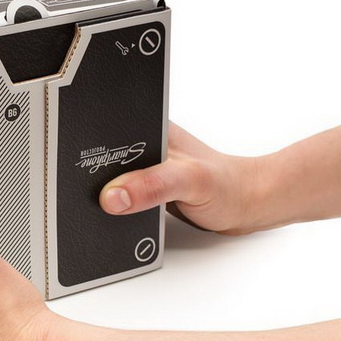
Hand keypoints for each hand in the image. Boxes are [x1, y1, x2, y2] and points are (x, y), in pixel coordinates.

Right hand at [98, 124, 265, 233]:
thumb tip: (112, 196)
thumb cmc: (229, 186)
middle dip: (103, 183)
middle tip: (122, 197)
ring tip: (138, 203)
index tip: (96, 181)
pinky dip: (126, 208)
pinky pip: (125, 197)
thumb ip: (151, 185)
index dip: (91, 156)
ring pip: (112, 182)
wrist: (248, 206)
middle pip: (104, 161)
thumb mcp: (188, 181)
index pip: (108, 136)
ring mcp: (146, 167)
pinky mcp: (148, 187)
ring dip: (115, 198)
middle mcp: (145, 144)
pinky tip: (140, 213)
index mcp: (150, 127)